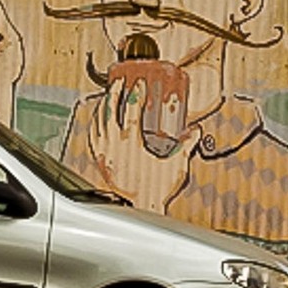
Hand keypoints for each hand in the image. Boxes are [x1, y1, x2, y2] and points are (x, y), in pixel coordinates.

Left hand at [79, 81, 203, 212]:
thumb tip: (196, 131)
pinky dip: (94, 122)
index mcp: (131, 143)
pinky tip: (97, 117)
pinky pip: (92, 134)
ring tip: (108, 95)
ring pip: (98, 121)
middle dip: (114, 93)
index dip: (136, 95)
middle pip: (109, 111)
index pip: (132, 112)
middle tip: (119, 82)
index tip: (140, 84)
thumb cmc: (156, 188)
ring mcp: (104, 151)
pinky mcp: (99, 158)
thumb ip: (186, 146)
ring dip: (103, 105)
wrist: (140, 206)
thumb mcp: (175, 165)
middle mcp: (114, 145)